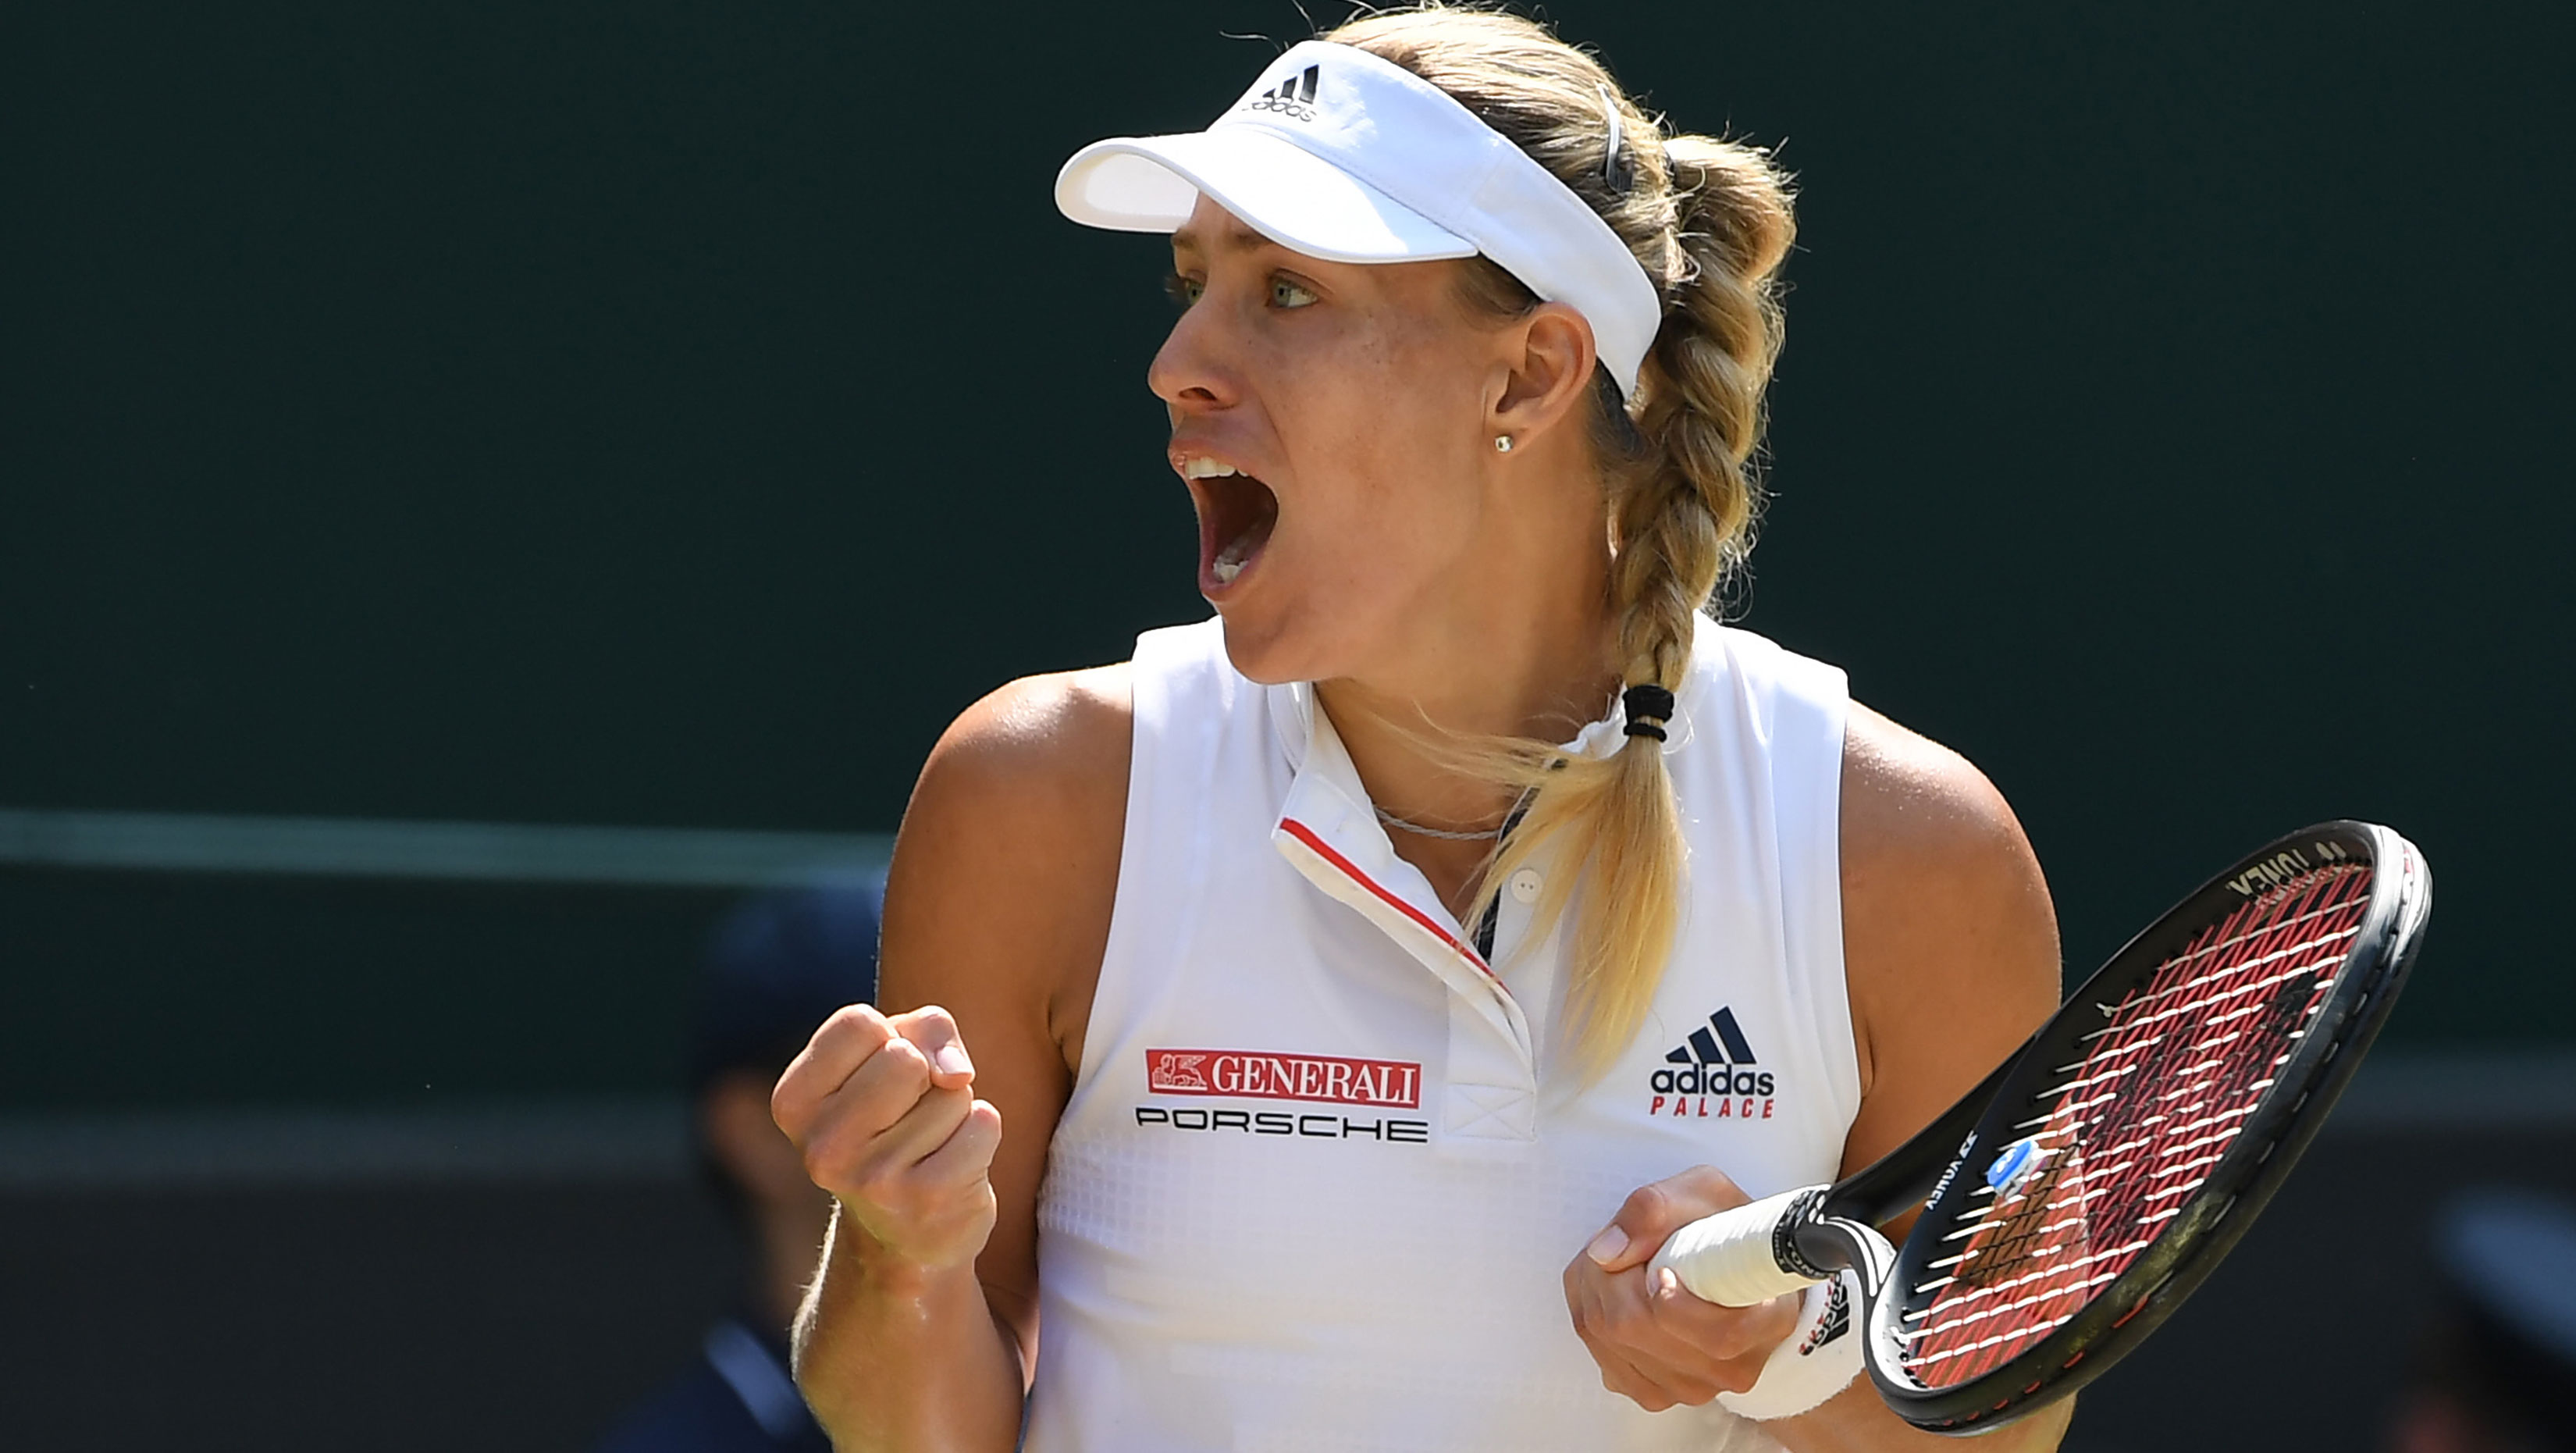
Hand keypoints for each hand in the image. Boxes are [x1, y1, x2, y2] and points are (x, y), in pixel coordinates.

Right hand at [771, 1003, 1003, 1272]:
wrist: (908, 1232)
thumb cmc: (899, 1118)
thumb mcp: (896, 1055)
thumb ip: (925, 1029)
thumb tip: (957, 1075)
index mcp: (793, 1103)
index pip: (857, 1022)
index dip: (888, 1036)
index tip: (880, 1076)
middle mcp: (821, 1146)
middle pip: (905, 1056)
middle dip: (924, 1075)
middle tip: (907, 1116)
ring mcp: (872, 1179)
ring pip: (951, 1090)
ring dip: (953, 1109)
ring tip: (927, 1146)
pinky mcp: (928, 1199)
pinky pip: (984, 1123)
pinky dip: (980, 1135)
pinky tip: (953, 1167)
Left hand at [1564, 1166, 1803, 1410]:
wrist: (1729, 1268)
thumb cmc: (1723, 1231)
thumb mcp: (1702, 1191)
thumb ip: (1657, 1208)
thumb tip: (1606, 1252)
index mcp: (1768, 1319)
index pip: (1719, 1336)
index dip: (1672, 1300)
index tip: (1660, 1266)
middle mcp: (1734, 1367)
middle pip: (1642, 1330)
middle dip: (1613, 1277)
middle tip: (1624, 1248)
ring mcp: (1695, 1388)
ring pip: (1615, 1345)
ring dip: (1598, 1296)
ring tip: (1620, 1268)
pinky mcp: (1659, 1394)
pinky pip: (1607, 1364)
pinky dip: (1596, 1326)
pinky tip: (1614, 1300)